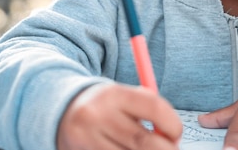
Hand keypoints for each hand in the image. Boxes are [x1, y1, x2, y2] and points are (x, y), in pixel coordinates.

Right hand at [57, 83, 182, 149]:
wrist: (61, 113)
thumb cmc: (104, 107)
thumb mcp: (122, 97)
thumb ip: (148, 109)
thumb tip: (173, 137)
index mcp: (112, 93)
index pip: (154, 108)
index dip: (174, 125)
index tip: (176, 134)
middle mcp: (97, 115)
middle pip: (145, 142)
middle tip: (170, 149)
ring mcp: (87, 139)